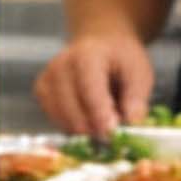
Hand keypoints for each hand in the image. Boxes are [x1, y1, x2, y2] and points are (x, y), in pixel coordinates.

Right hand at [35, 28, 153, 138]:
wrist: (100, 45)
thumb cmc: (120, 59)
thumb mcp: (139, 72)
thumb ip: (136, 98)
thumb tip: (131, 124)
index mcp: (87, 55)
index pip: (89, 89)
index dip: (100, 114)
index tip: (112, 133)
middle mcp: (60, 66)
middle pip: (71, 108)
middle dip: (92, 127)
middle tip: (112, 135)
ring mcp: (47, 79)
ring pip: (61, 118)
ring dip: (83, 128)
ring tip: (103, 120)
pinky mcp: (41, 91)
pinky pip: (55, 120)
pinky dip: (73, 126)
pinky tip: (88, 118)